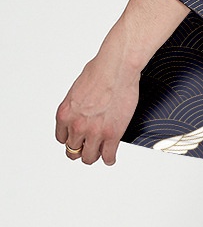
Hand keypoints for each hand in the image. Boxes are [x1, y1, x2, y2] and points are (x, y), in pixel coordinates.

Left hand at [55, 38, 141, 165]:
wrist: (117, 67)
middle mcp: (77, 126)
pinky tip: (111, 156)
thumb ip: (78, 105)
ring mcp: (95, 132)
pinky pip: (108, 156)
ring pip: (89, 157)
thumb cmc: (100, 70)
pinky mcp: (113, 134)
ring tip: (100, 152)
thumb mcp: (78, 89)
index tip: (78, 138)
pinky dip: (109, 158)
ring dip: (94, 155)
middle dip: (81, 149)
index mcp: (65, 115)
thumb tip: (85, 108)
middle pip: (73, 151)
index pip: (62, 138)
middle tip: (88, 147)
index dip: (72, 139)